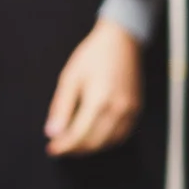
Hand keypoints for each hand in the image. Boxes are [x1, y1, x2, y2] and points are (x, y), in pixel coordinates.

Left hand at [45, 20, 142, 155]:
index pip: (78, 135)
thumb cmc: (94, 55)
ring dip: (91, 147)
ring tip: (76, 143)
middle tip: (60, 146)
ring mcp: (130, 109)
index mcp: (99, 100)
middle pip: (94, 142)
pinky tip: (96, 135)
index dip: (63, 146)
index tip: (52, 148)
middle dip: (75, 149)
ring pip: (110, 142)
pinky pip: (123, 134)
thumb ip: (61, 108)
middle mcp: (117, 108)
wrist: (122, 39)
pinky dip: (108, 140)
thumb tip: (53, 133)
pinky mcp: (137, 107)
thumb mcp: (70, 78)